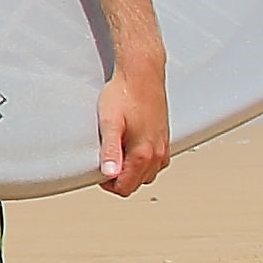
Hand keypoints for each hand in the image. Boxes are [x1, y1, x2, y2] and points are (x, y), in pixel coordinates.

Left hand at [94, 60, 170, 195]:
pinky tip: (131, 148)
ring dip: (133, 171)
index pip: (126, 187)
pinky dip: (144, 162)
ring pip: (148, 173)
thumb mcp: (109, 123)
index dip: (108, 184)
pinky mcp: (165, 137)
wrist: (142, 75)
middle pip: (138, 182)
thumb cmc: (124, 95)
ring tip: (116, 154)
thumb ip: (110, 150)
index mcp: (144, 153)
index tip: (98, 171)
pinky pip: (157, 161)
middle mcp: (158, 153)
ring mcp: (163, 145)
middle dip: (120, 179)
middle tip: (104, 162)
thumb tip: (108, 173)